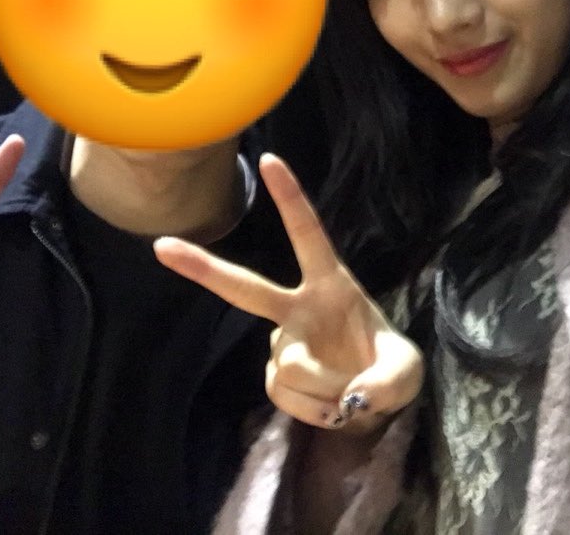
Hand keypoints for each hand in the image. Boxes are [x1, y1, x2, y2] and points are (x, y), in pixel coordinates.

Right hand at [154, 153, 422, 434]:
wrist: (373, 408)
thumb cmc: (390, 370)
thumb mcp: (408, 373)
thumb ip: (388, 382)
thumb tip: (352, 399)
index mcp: (332, 285)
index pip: (308, 234)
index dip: (290, 198)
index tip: (268, 159)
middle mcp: (298, 308)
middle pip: (244, 287)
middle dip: (203, 267)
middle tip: (162, 246)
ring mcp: (281, 342)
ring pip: (291, 367)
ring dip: (326, 390)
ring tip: (349, 395)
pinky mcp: (275, 376)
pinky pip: (285, 394)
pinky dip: (313, 409)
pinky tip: (330, 408)